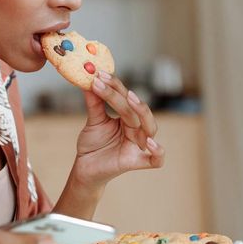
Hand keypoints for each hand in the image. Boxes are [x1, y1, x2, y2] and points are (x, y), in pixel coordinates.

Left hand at [73, 70, 164, 187]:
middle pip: (137, 110)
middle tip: (109, 83)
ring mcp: (137, 145)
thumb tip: (89, 80)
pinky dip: (158, 152)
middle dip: (124, 95)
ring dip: (142, 113)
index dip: (114, 85)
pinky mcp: (135, 162)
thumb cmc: (93, 144)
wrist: (84, 169)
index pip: (125, 97)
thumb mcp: (93, 121)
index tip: (99, 75)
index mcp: (127, 117)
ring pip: (150, 128)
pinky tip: (149, 143)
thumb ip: (94, 102)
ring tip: (130, 100)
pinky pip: (156, 160)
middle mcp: (136, 129)